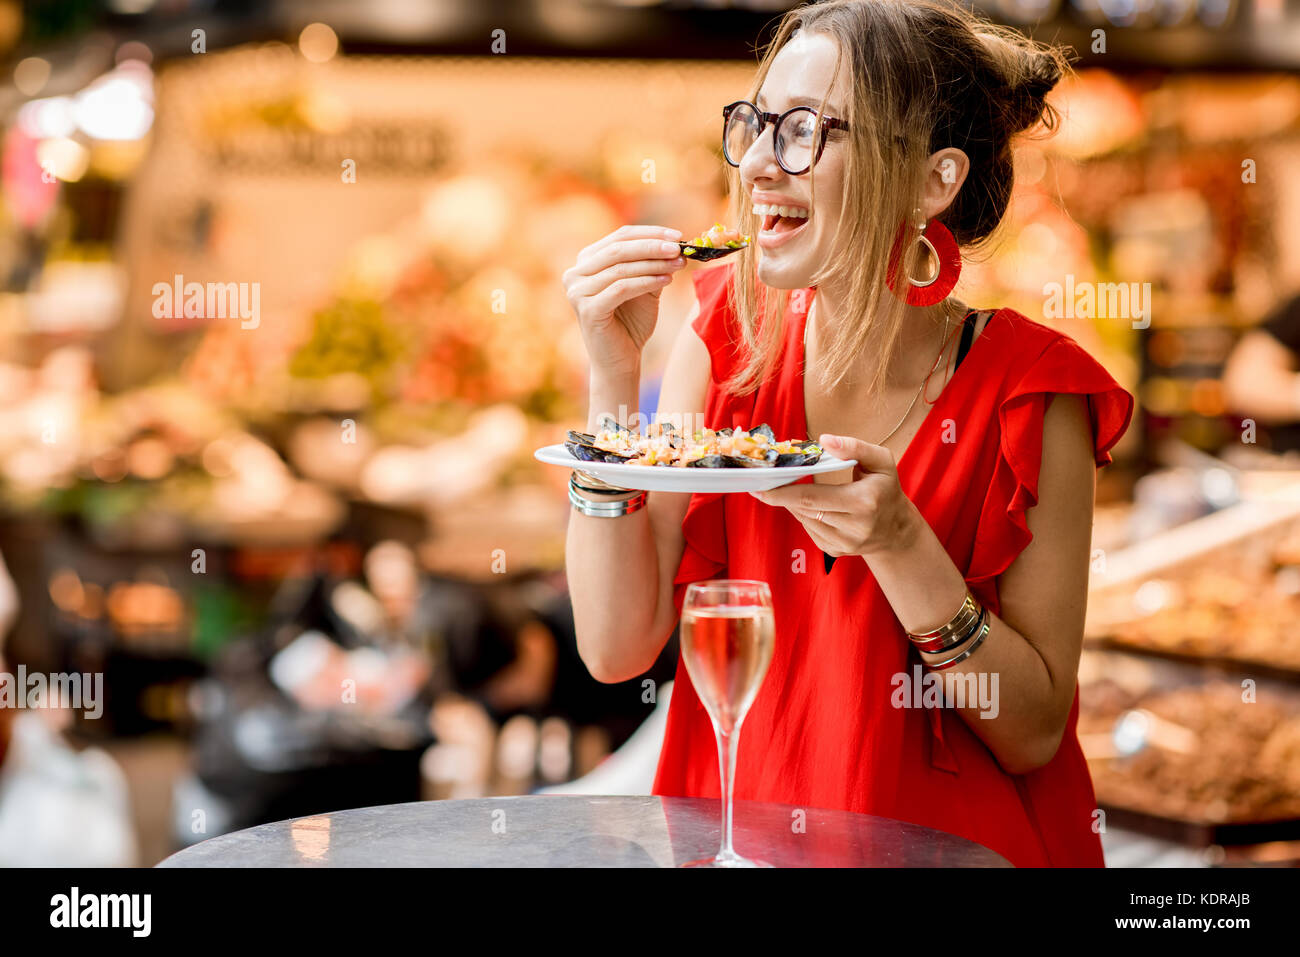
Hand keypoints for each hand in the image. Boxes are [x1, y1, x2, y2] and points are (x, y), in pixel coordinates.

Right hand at [562, 225, 687, 379]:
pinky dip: (646, 282)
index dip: (650, 233)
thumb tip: (677, 244)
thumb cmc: (631, 323)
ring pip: (621, 268)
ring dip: (654, 264)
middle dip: (653, 246)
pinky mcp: (587, 309)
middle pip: (619, 249)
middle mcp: (575, 273)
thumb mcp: (644, 286)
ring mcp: (577, 291)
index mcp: (586, 261)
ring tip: (679, 264)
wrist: (620, 360)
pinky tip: (667, 280)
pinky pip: (621, 288)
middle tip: (679, 247)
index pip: (620, 236)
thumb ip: (653, 264)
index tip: (678, 235)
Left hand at [748, 434, 922, 557]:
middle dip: (779, 496)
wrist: (896, 530)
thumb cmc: (886, 489)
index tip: (760, 485)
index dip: (783, 492)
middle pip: (804, 510)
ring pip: (804, 520)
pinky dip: (804, 514)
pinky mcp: (834, 551)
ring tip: (787, 488)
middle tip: (759, 484)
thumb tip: (824, 440)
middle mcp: (853, 528)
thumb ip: (855, 447)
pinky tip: (808, 504)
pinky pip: (809, 530)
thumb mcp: (881, 461)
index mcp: (863, 503)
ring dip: (792, 503)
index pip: (813, 498)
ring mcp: (843, 544)